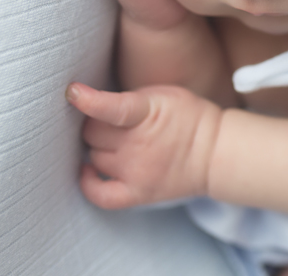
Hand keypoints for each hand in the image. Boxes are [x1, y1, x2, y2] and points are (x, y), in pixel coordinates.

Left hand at [66, 82, 222, 208]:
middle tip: (112, 122)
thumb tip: (94, 103)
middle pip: (92, 133)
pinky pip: (99, 194)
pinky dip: (88, 183)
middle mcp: (139, 145)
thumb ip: (132, 98)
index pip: (112, 108)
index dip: (88, 100)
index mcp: (148, 114)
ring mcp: (137, 171)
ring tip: (115, 141)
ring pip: (95, 157)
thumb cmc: (190, 118)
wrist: (216, 152)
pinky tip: (88, 170)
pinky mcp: (137, 193)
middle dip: (96, 124)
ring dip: (99, 147)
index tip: (71, 92)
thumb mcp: (165, 94)